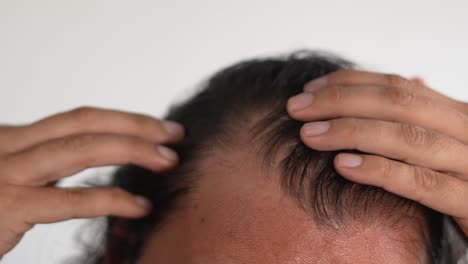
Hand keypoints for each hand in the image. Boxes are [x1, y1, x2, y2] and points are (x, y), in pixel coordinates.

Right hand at [0, 107, 183, 254]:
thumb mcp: (12, 179)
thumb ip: (44, 169)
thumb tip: (82, 164)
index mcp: (14, 140)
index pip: (78, 120)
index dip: (122, 120)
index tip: (157, 127)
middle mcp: (8, 147)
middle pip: (83, 124)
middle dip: (135, 125)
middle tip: (174, 134)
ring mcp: (4, 174)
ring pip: (78, 150)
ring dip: (131, 150)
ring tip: (168, 159)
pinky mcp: (5, 207)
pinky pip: (68, 200)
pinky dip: (110, 200)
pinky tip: (140, 206)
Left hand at [286, 70, 467, 235]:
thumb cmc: (463, 176)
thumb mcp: (447, 139)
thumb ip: (427, 114)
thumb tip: (414, 79)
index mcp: (454, 113)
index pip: (396, 85)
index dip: (349, 84)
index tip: (308, 91)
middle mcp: (464, 130)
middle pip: (397, 104)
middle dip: (340, 102)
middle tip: (297, 109)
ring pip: (406, 139)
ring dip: (350, 132)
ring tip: (310, 136)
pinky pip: (420, 182)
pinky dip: (379, 170)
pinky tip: (343, 165)